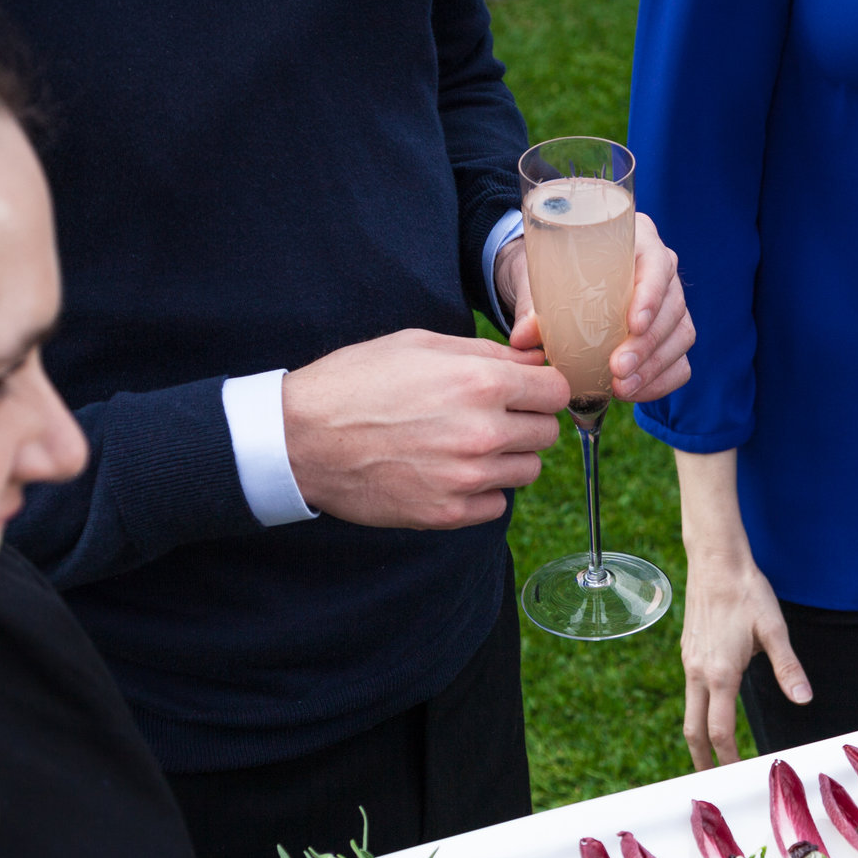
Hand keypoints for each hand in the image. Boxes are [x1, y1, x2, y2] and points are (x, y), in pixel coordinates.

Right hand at [281, 330, 566, 528]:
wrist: (301, 439)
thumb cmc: (356, 383)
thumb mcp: (419, 345)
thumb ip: (484, 352)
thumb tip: (532, 359)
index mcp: (480, 383)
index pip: (556, 391)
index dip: (541, 388)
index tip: (525, 391)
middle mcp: (482, 433)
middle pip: (547, 432)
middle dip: (525, 422)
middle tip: (489, 417)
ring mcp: (467, 478)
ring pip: (527, 470)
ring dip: (507, 458)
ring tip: (464, 445)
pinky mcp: (449, 513)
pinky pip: (497, 505)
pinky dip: (483, 492)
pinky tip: (449, 473)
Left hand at [498, 212, 694, 404]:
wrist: (558, 285)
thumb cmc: (554, 272)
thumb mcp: (539, 279)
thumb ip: (531, 306)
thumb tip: (523, 338)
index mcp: (637, 241)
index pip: (658, 264)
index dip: (651, 296)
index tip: (633, 325)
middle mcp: (662, 270)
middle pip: (672, 306)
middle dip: (647, 344)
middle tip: (617, 369)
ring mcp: (671, 304)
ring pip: (681, 336)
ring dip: (653, 367)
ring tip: (622, 387)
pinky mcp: (671, 336)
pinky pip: (680, 363)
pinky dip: (660, 382)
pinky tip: (635, 392)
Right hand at [680, 548, 807, 766]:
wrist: (715, 561)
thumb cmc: (747, 592)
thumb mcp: (774, 630)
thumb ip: (788, 668)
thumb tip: (803, 698)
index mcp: (721, 673)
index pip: (719, 730)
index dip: (728, 757)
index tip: (736, 774)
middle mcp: (699, 672)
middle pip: (693, 729)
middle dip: (701, 758)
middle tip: (709, 781)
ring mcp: (690, 661)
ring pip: (689, 709)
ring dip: (699, 734)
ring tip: (711, 754)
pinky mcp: (688, 651)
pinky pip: (691, 689)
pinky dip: (698, 709)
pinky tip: (712, 709)